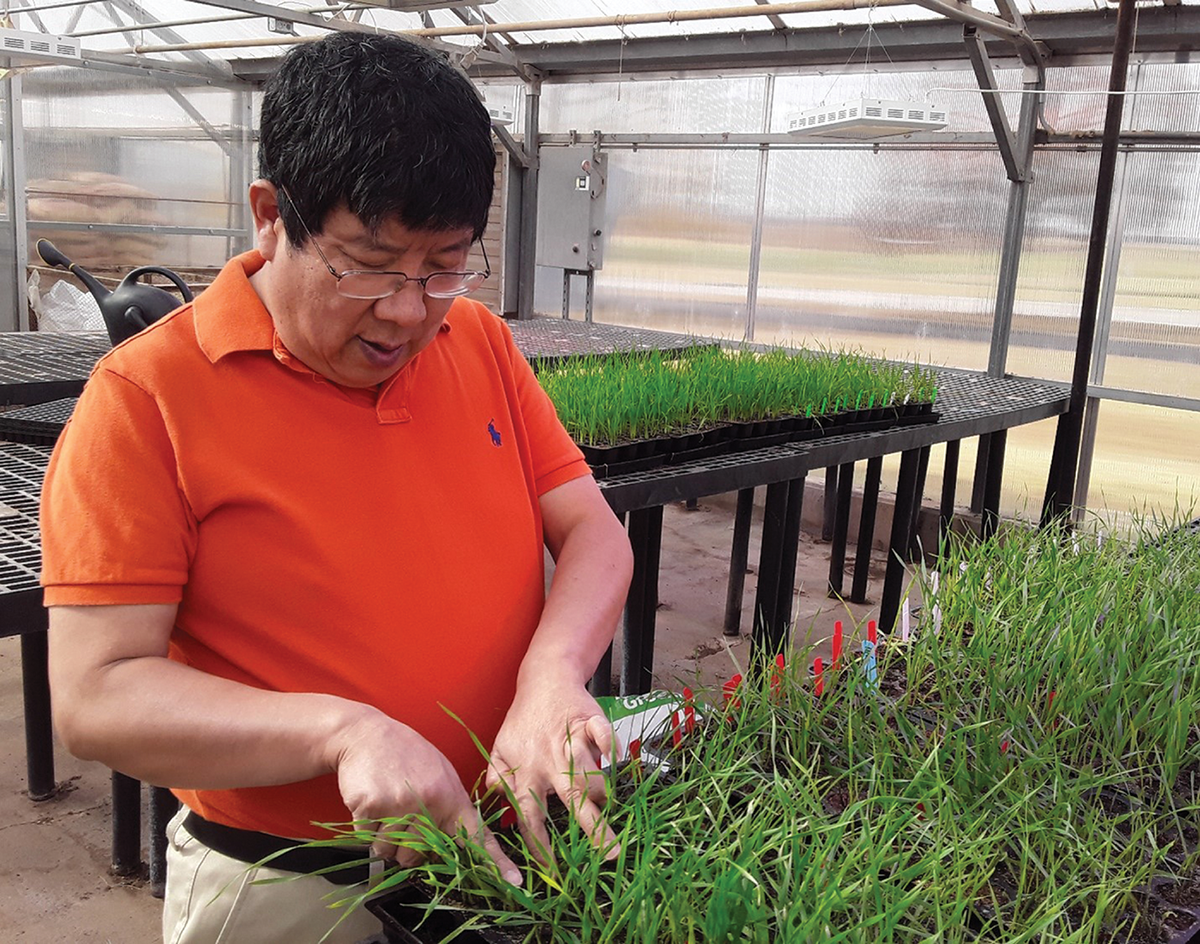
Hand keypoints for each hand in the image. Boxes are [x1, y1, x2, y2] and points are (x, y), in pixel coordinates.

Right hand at [330, 708, 521, 884]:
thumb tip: (449, 844)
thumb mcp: (440, 774)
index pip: (477, 836)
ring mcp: (401, 805)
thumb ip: (447, 807)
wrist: (368, 734)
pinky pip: (366, 838)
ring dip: (383, 839)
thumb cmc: (405, 754)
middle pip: (416, 857)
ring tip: (387, 808)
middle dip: (405, 848)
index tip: (513, 881)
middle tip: (401, 820)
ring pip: (389, 852)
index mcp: (451, 797)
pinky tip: (372, 802)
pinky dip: (365, 827)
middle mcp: (430, 802)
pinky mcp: (372, 806)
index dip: (495, 862)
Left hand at [485, 676, 619, 866]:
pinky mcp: (590, 720)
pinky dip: (611, 746)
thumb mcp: (500, 749)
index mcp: (526, 774)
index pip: (533, 818)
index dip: (542, 847)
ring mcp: (570, 740)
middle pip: (571, 799)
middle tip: (612, 853)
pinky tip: (617, 760)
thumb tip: (496, 807)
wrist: (544, 680)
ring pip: (590, 771)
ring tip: (614, 809)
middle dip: (593, 828)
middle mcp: (549, 762)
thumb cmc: (523, 720)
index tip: (555, 872)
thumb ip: (497, 779)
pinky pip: (604, 735)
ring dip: (603, 791)